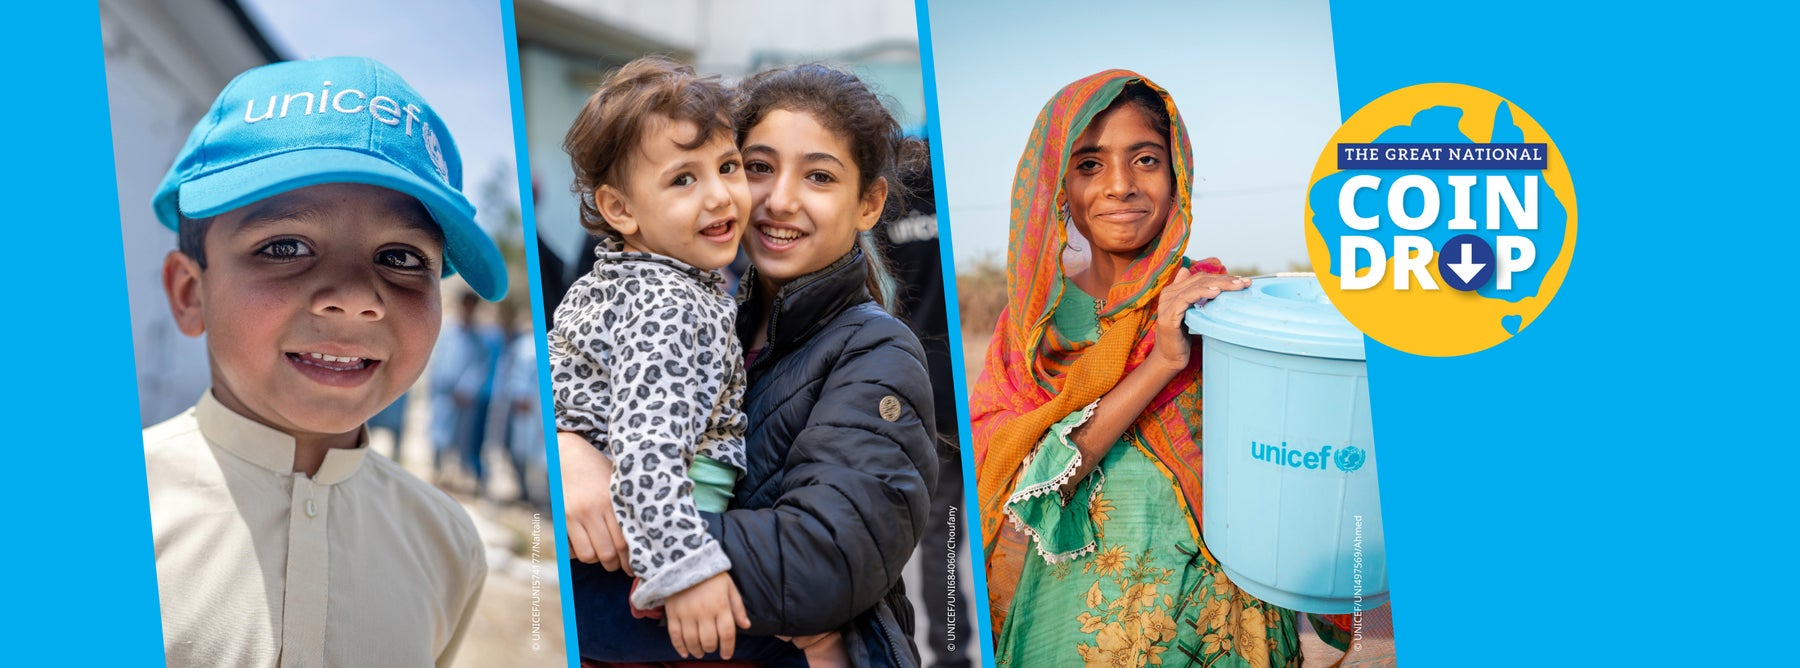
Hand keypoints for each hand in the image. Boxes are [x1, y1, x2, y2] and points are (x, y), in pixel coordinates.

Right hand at [558, 432, 631, 574]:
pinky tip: (586, 548)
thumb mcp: (617, 482)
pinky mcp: (561, 518)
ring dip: (597, 561)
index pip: (626, 541)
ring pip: (590, 554)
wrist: (567, 453)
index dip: (632, 560)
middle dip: (616, 565)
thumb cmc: (598, 468)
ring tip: (604, 557)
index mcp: (612, 501)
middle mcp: (594, 509)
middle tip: (620, 567)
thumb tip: (647, 533)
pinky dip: (579, 554)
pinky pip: (570, 548)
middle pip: (609, 552)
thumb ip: (627, 505)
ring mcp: (575, 514)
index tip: (636, 566)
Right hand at [663, 572, 751, 659]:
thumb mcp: (729, 587)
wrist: (684, 560)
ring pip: (692, 641)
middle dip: (711, 649)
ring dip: (697, 651)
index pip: (727, 634)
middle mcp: (704, 612)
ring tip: (700, 653)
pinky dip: (679, 647)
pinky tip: (685, 652)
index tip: (726, 655)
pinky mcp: (673, 613)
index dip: (728, 648)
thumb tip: (746, 626)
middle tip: (712, 649)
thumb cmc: (710, 575)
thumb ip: (738, 607)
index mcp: (720, 605)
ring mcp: (687, 613)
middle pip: (709, 640)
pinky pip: (675, 636)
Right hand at [1149, 266, 1248, 370]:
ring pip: (1196, 287)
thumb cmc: (1182, 338)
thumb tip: (1200, 281)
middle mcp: (1168, 294)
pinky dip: (1202, 293)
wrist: (1170, 358)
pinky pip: (1186, 298)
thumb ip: (1194, 298)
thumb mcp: (1190, 314)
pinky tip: (1215, 292)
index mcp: (1173, 291)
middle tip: (1244, 282)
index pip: (1200, 278)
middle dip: (1224, 280)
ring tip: (1236, 286)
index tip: (1241, 281)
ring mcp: (1167, 304)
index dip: (1221, 276)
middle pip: (1200, 280)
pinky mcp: (1169, 315)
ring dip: (1219, 284)